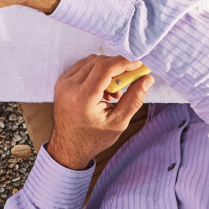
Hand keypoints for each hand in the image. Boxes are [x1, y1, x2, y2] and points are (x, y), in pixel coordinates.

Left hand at [46, 56, 149, 170]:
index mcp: (82, 98)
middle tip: (130, 78)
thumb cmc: (93, 139)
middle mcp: (68, 87)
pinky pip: (83, 66)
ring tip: (115, 91)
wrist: (68, 147)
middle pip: (98, 62)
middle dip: (117, 66)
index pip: (104, 69)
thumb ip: (134, 99)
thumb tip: (147, 79)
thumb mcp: (118, 123)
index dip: (123, 62)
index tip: (138, 63)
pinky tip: (103, 90)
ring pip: (90, 61)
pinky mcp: (62, 81)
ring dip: (107, 69)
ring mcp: (63, 83)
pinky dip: (97, 72)